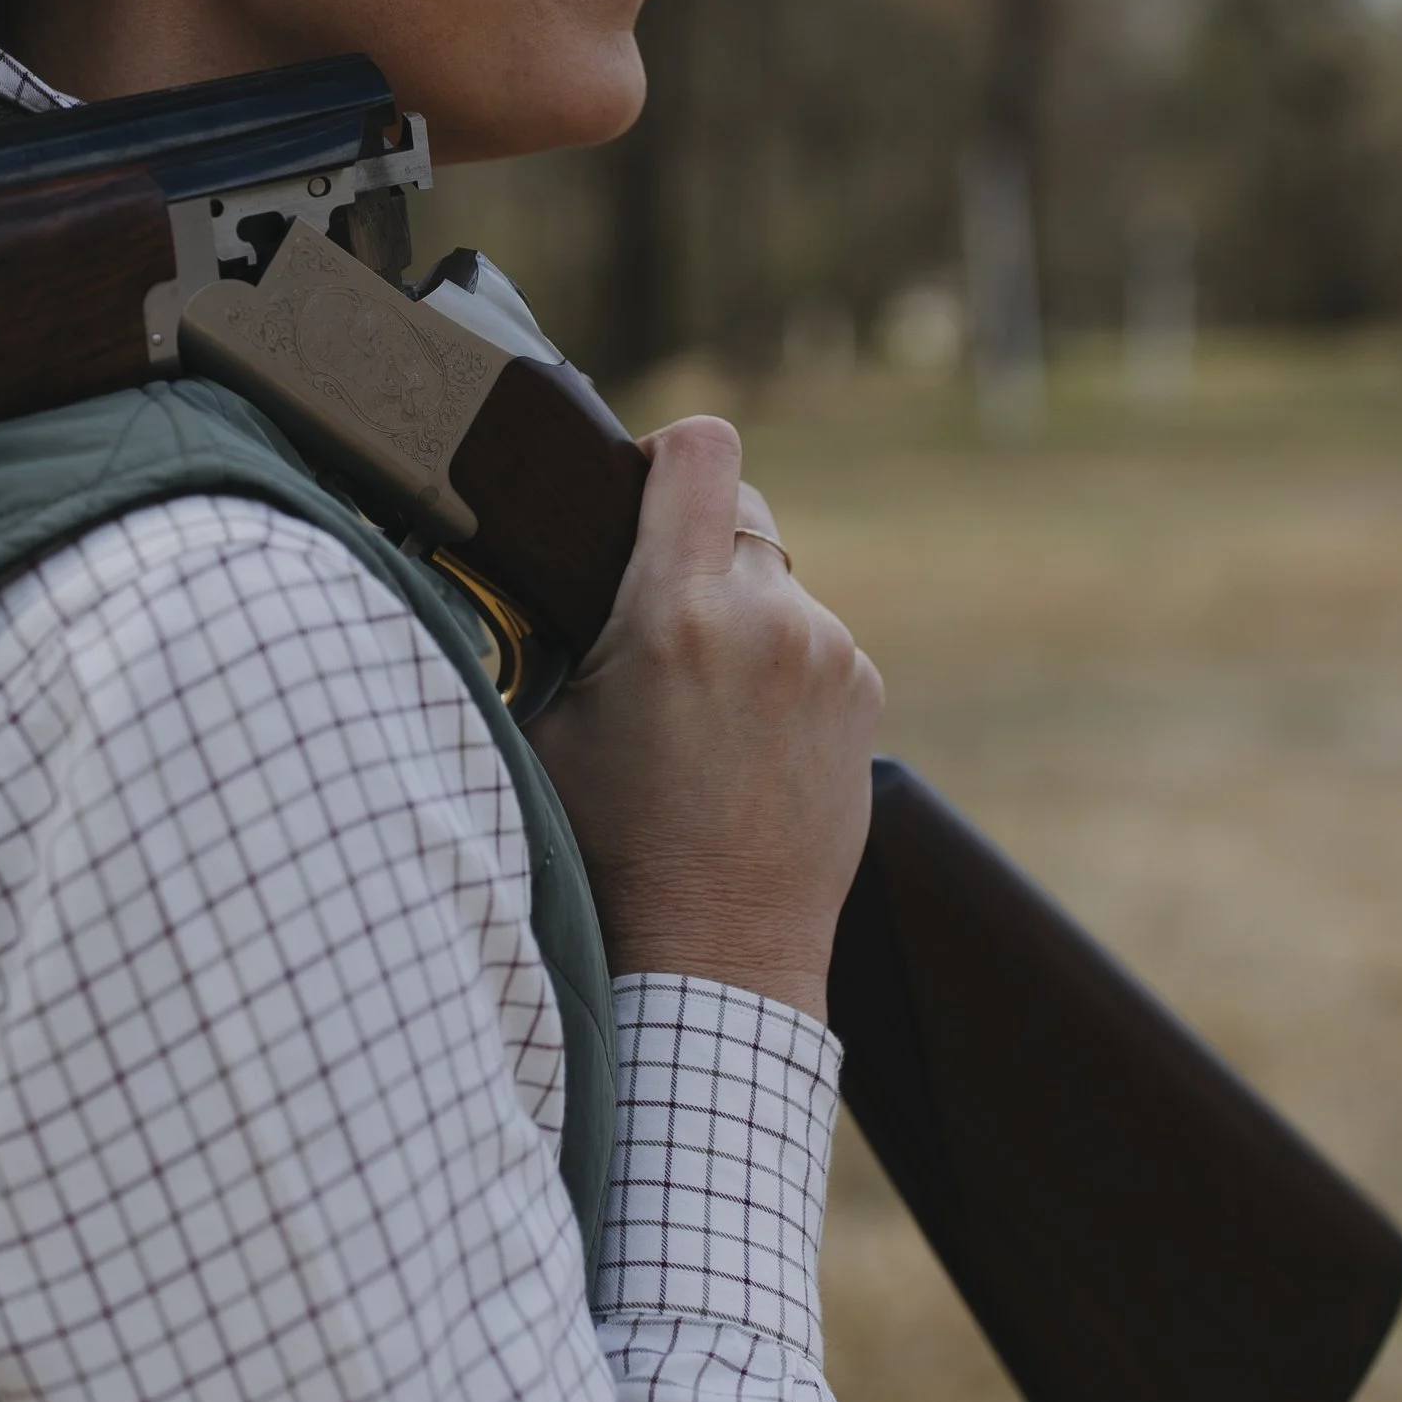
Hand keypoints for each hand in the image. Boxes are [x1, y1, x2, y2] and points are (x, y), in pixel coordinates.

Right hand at [529, 415, 882, 1021]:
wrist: (715, 954)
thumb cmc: (611, 849)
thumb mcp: (546, 723)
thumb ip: (558, 625)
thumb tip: (537, 565)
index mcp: (680, 611)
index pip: (699, 447)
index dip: (662, 453)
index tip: (638, 492)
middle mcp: (771, 619)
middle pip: (739, 507)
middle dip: (693, 544)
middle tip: (651, 616)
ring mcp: (830, 657)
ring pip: (777, 581)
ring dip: (739, 612)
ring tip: (695, 703)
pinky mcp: (864, 697)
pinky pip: (813, 641)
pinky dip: (778, 666)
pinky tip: (742, 738)